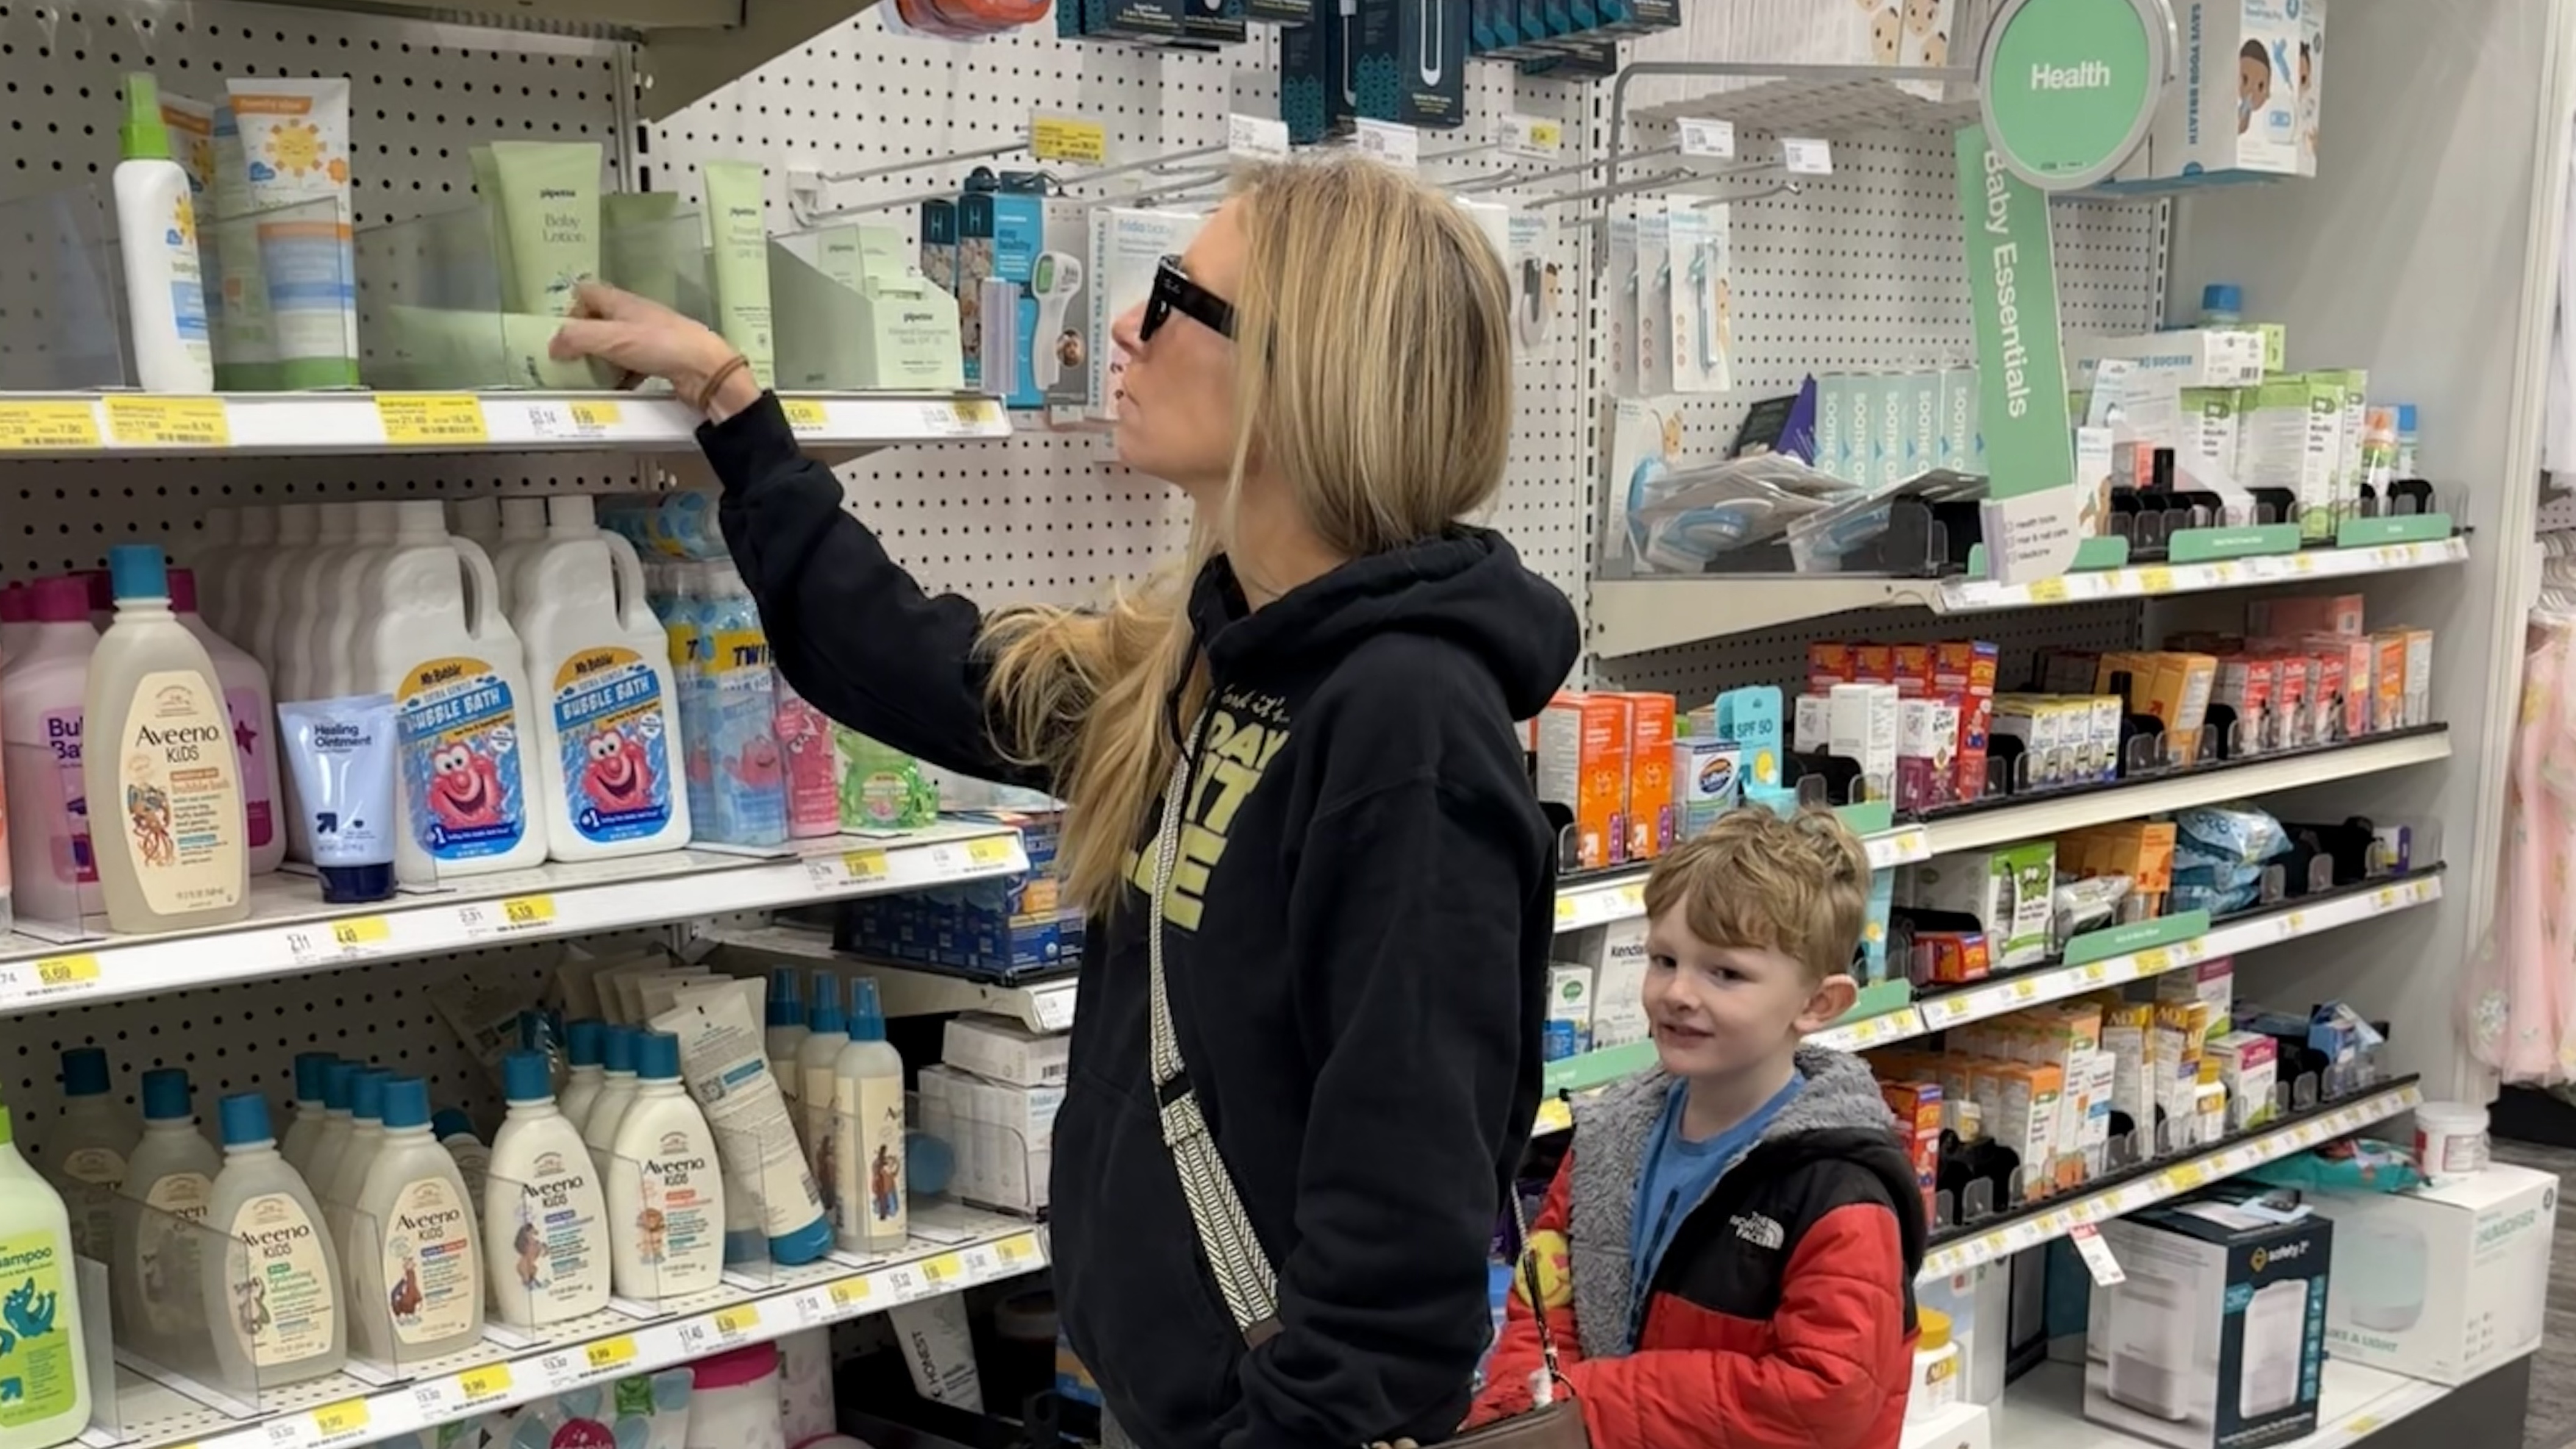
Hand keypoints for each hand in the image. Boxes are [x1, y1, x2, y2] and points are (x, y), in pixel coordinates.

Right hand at [548, 282, 748, 413]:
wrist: (706, 370)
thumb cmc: (661, 345)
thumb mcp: (611, 338)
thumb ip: (577, 337)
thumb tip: (554, 345)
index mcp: (623, 302)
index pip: (588, 292)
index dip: (571, 308)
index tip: (565, 334)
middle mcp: (637, 316)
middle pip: (600, 321)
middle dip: (585, 340)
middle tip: (573, 360)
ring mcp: (651, 338)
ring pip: (617, 346)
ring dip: (603, 361)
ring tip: (592, 377)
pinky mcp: (662, 361)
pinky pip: (633, 366)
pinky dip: (622, 377)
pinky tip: (619, 388)